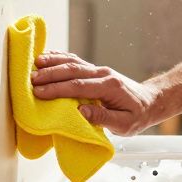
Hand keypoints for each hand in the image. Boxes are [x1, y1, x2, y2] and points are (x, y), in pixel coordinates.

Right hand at [30, 51, 160, 135]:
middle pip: (72, 71)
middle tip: (30, 79)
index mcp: (109, 87)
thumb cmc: (138, 115)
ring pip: (73, 62)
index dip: (57, 89)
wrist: (150, 101)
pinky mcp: (95, 70)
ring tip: (34, 64)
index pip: (78, 87)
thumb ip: (104, 119)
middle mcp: (103, 74)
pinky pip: (76, 61)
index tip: (39, 92)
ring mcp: (99, 70)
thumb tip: (80, 112)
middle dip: (50, 74)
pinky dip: (60, 57)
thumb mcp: (125, 124)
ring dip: (53, 63)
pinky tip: (47, 56)